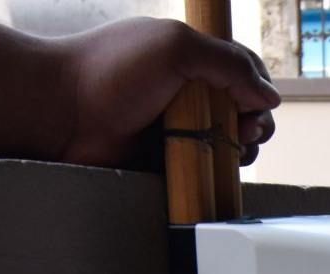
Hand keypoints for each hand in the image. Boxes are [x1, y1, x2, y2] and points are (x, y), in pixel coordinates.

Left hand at [50, 17, 280, 166]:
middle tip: (245, 132)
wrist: (59, 112)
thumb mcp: (176, 46)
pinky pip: (201, 168)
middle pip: (243, 108)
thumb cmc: (109, 70)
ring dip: (240, 149)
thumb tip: (270, 97)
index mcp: (189, 56)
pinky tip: (213, 170)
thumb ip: (229, 64)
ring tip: (229, 151)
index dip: (259, 86)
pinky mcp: (164, 158)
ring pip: (227, 141)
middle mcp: (185, 89)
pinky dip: (215, 172)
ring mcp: (175, 125)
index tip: (255, 103)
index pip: (243, 69)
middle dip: (256, 122)